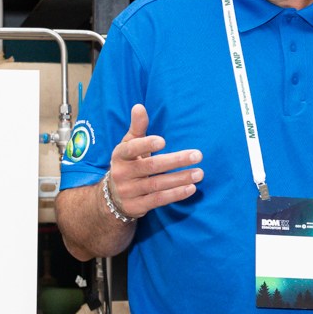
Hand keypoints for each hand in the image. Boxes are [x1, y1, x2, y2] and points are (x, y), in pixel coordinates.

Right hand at [109, 104, 203, 218]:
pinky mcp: (137, 206)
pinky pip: (158, 200)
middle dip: (175, 161)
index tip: (163, 141)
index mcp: (120, 155)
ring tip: (199, 173)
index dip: (146, 144)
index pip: (131, 149)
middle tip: (198, 155)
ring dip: (180, 179)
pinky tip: (191, 188)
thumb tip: (139, 106)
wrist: (113, 197)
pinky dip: (175, 194)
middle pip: (150, 166)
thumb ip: (137, 128)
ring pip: (157, 185)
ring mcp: (129, 192)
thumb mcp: (129, 145)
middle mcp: (122, 174)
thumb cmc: (128, 164)